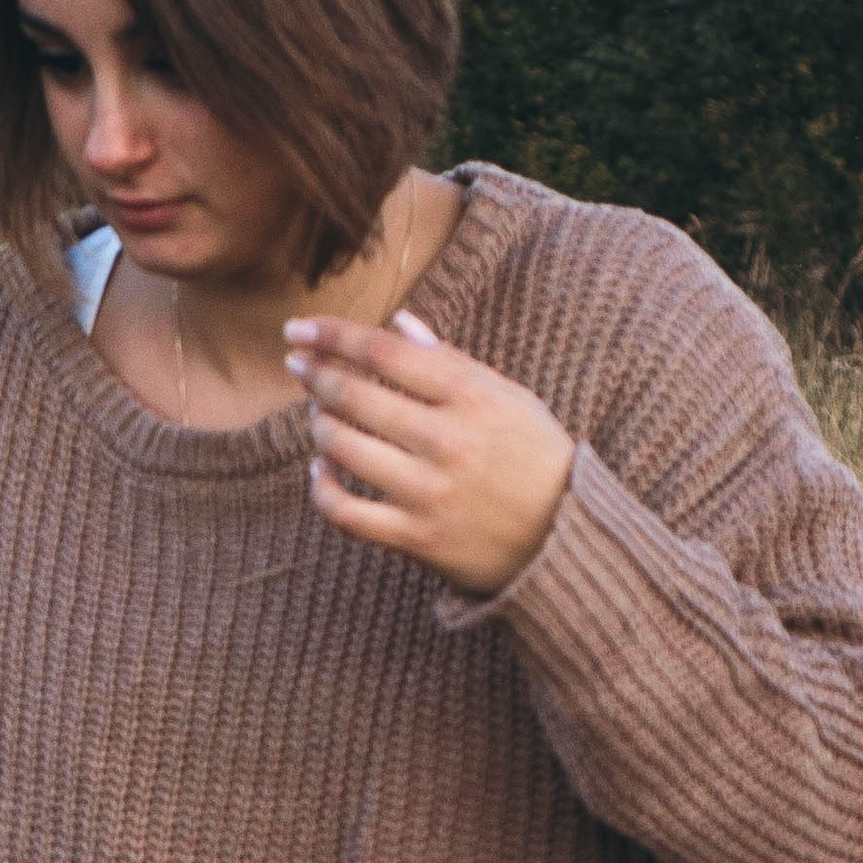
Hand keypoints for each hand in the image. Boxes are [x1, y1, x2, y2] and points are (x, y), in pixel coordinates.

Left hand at [287, 308, 574, 595]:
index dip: (334, 335)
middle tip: (297, 364)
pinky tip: (321, 470)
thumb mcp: (511, 398)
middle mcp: (446, 441)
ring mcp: (428, 492)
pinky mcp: (416, 537)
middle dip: (315, 374)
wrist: (565, 539)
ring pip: (342, 449)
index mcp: (471, 397)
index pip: (384, 352)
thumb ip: (452, 361)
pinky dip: (323, 488)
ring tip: (320, 416)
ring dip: (320, 426)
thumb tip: (400, 323)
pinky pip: (347, 513)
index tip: (301, 327)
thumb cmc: (536, 458)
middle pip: (355, 396)